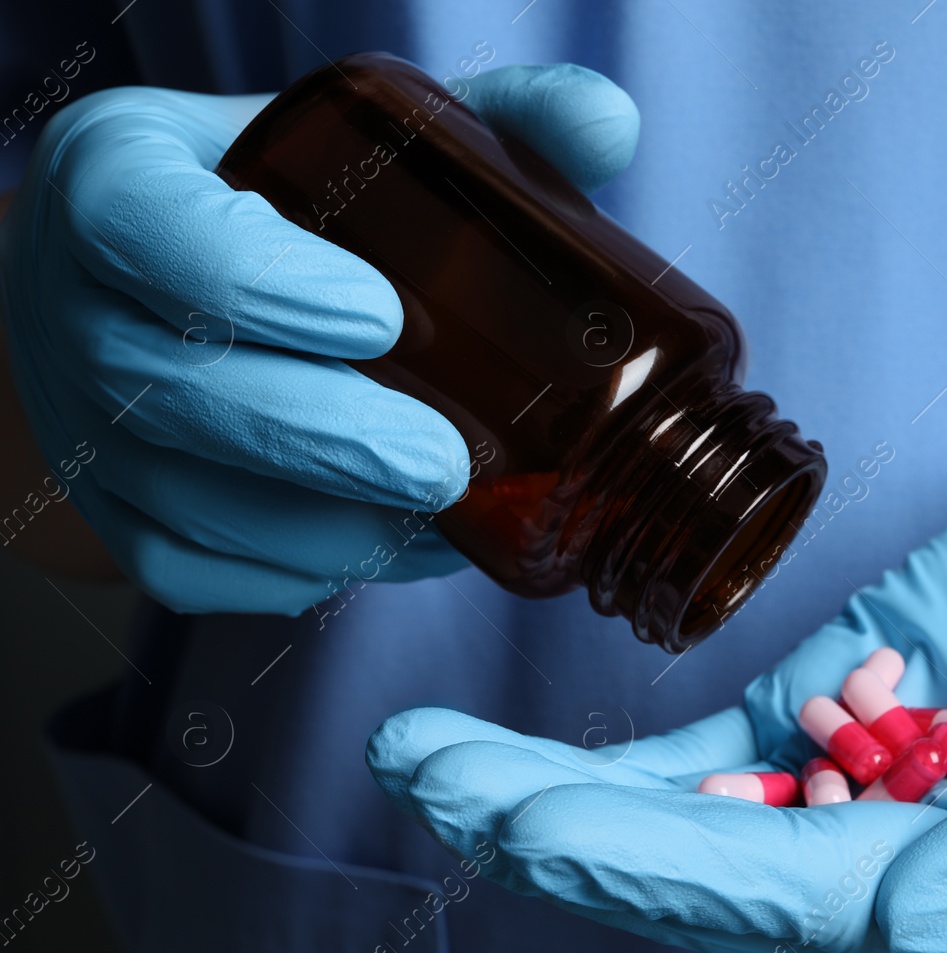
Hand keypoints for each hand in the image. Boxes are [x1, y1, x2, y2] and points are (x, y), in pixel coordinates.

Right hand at [0, 64, 637, 611]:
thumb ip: (478, 126)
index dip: (259, 284)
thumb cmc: (271, 208)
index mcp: (117, 185)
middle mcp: (74, 310)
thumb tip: (611, 124)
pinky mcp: (117, 519)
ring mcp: (85, 429)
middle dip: (321, 439)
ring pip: (192, 503)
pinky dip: (304, 572)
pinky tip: (397, 546)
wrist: (149, 293)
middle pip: (176, 393)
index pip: (153, 233)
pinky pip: (198, 570)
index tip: (380, 316)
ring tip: (444, 516)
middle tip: (441, 465)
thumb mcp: (348, 140)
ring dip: (326, 526)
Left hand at [369, 369, 946, 952]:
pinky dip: (628, 764)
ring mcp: (878, 778)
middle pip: (713, 868)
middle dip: (565, 833)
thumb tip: (907, 923)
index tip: (525, 820)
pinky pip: (727, 751)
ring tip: (434, 766)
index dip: (652, 863)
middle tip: (429, 783)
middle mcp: (919, 854)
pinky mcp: (861, 701)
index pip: (792, 895)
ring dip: (565, 799)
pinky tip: (529, 763)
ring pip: (698, 817)